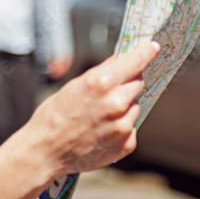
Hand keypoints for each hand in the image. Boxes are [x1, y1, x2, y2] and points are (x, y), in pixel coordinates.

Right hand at [26, 41, 158, 179]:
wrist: (46, 151)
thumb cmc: (54, 116)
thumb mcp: (74, 85)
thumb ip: (101, 72)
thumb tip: (120, 60)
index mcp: (101, 83)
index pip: (135, 62)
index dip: (146, 52)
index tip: (153, 47)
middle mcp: (116, 103)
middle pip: (138, 82)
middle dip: (128, 82)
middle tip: (111, 89)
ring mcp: (123, 125)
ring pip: (135, 106)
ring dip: (124, 106)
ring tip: (100, 115)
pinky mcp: (127, 144)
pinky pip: (131, 127)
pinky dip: (121, 126)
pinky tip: (102, 130)